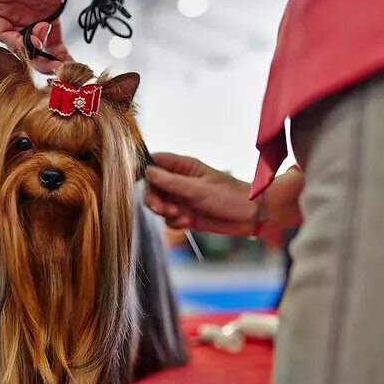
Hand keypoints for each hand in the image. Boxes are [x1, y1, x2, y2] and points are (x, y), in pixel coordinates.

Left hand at [0, 0, 91, 73]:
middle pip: (35, 49)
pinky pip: (3, 34)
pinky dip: (16, 42)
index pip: (52, 44)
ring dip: (32, 52)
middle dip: (46, 62)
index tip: (71, 66)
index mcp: (45, 12)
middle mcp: (28, 16)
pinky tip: (32, 41)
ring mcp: (12, 13)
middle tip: (57, 68)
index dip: (60, 56)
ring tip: (43, 46)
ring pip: (18, 44)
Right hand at [144, 152, 258, 235]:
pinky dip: (174, 222)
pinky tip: (188, 222)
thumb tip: (148, 172)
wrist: (250, 217)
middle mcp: (180, 181)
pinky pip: (169, 219)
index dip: (142, 169)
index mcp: (184, 166)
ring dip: (164, 211)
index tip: (134, 179)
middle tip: (162, 207)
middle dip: (153, 198)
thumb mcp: (199, 189)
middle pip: (152, 186)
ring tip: (180, 215)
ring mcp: (182, 198)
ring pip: (158, 204)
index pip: (155, 161)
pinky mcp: (186, 214)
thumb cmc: (229, 196)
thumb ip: (171, 182)